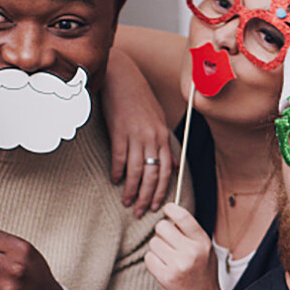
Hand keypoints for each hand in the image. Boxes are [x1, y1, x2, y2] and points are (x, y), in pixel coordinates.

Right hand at [102, 48, 176, 217]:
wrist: (122, 78)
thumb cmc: (140, 100)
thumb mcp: (159, 121)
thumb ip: (166, 146)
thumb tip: (175, 166)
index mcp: (163, 137)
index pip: (166, 171)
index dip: (161, 191)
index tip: (156, 206)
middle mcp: (152, 138)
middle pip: (152, 175)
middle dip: (146, 196)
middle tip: (140, 212)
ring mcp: (136, 135)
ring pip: (136, 170)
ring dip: (131, 189)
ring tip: (126, 201)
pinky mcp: (119, 131)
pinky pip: (119, 157)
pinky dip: (117, 171)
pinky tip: (114, 181)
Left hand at [144, 203, 225, 289]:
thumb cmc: (202, 274)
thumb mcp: (205, 251)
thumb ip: (191, 234)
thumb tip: (170, 216)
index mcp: (202, 243)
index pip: (183, 217)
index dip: (171, 209)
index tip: (167, 209)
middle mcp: (192, 252)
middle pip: (162, 227)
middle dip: (162, 234)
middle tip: (169, 245)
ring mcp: (178, 264)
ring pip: (153, 243)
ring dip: (157, 250)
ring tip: (169, 260)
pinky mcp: (166, 276)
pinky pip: (149, 258)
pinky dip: (153, 262)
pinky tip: (164, 269)